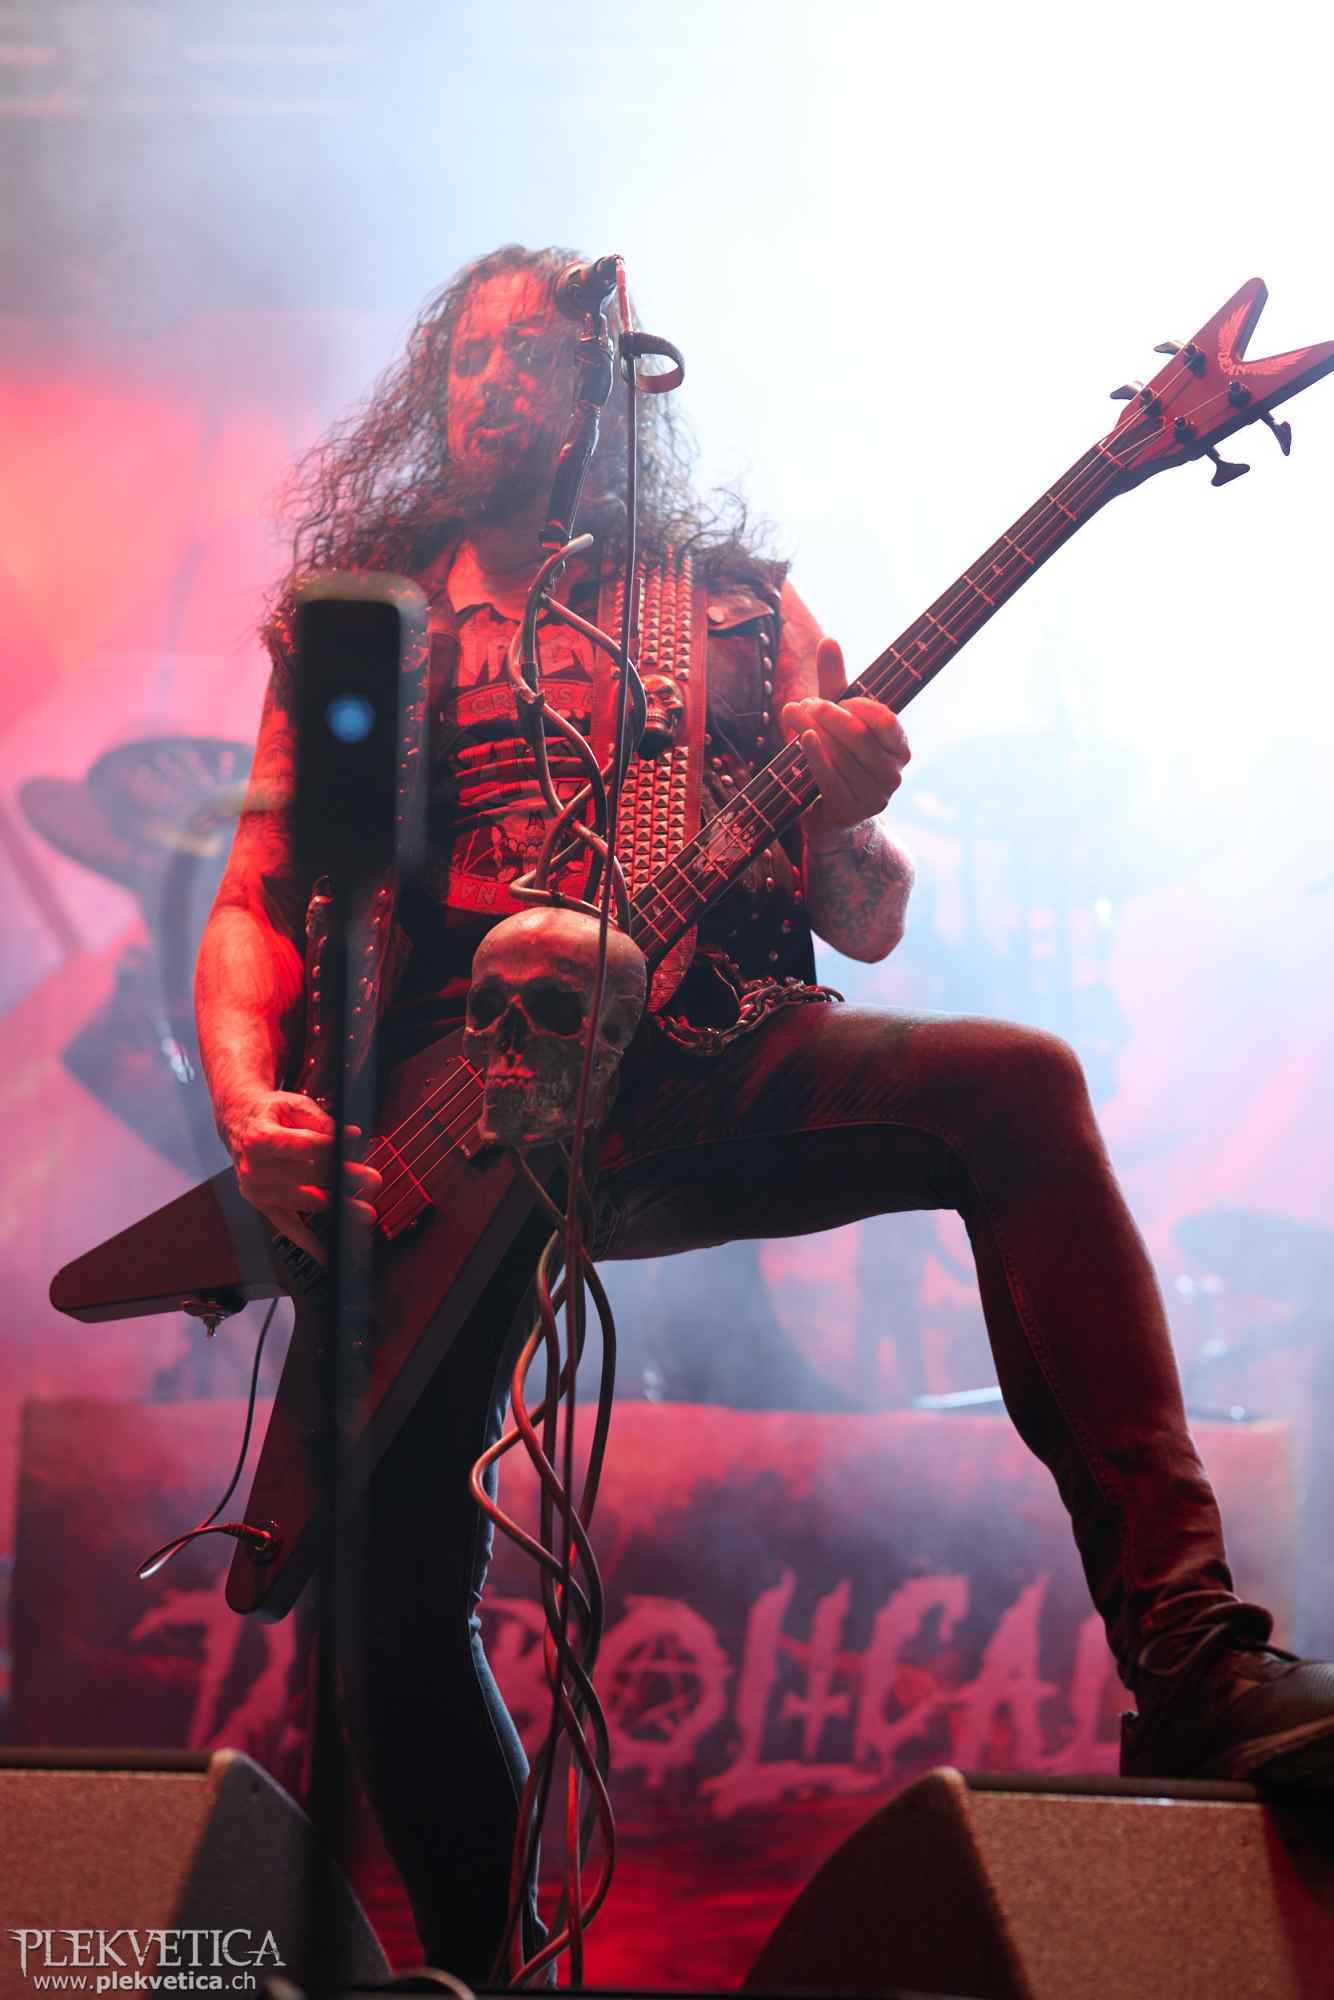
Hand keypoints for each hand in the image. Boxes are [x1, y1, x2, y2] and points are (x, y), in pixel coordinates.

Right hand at [224, 1089, 381, 1263]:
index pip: (307, 1147)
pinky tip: (325, 1253)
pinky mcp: (262, 1204)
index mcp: (261, 1139)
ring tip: (365, 1212)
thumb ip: (321, 1120)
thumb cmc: (268, 1113)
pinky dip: (307, 1241)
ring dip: (339, 1208)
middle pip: (310, 1177)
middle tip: (373, 1181)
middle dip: (345, 1179)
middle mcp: (255, 1169)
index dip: (335, 1148)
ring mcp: (257, 1191)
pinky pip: (287, 1226)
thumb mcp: (292, 1104)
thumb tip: (351, 1136)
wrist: (239, 1123)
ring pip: (305, 1203)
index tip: (358, 1150)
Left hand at [781, 636, 909, 843]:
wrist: (830, 814)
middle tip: (804, 703)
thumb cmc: (837, 756)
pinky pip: (830, 778)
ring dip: (813, 731)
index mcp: (899, 748)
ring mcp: (875, 796)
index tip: (833, 698)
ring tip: (793, 713)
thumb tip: (829, 640)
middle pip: (859, 736)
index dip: (858, 707)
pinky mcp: (851, 811)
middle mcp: (893, 773)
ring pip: (841, 756)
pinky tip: (801, 738)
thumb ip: (835, 684)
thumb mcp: (836, 719)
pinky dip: (814, 756)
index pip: (885, 721)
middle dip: (828, 715)